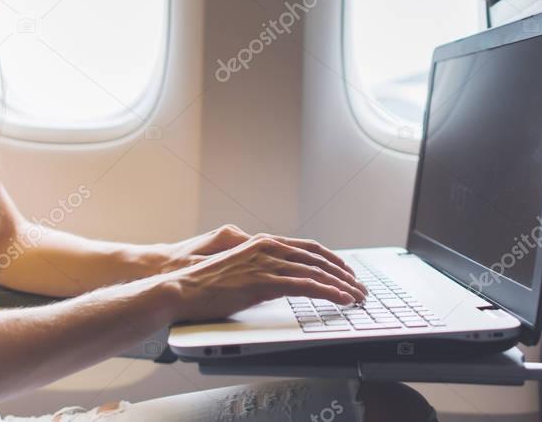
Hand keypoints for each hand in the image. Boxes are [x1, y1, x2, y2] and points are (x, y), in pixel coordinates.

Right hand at [160, 224, 360, 279]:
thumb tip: (279, 280)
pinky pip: (305, 285)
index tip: (347, 272)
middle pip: (318, 258)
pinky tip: (341, 299)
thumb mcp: (238, 269)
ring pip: (316, 271)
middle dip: (344, 274)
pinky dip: (328, 292)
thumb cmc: (205, 283)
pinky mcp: (264, 281)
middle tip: (360, 288)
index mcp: (263, 243)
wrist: (182, 287)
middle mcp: (268, 247)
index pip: (308, 248)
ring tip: (358, 297)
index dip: (332, 260)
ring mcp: (266, 263)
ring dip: (342, 285)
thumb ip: (260, 269)